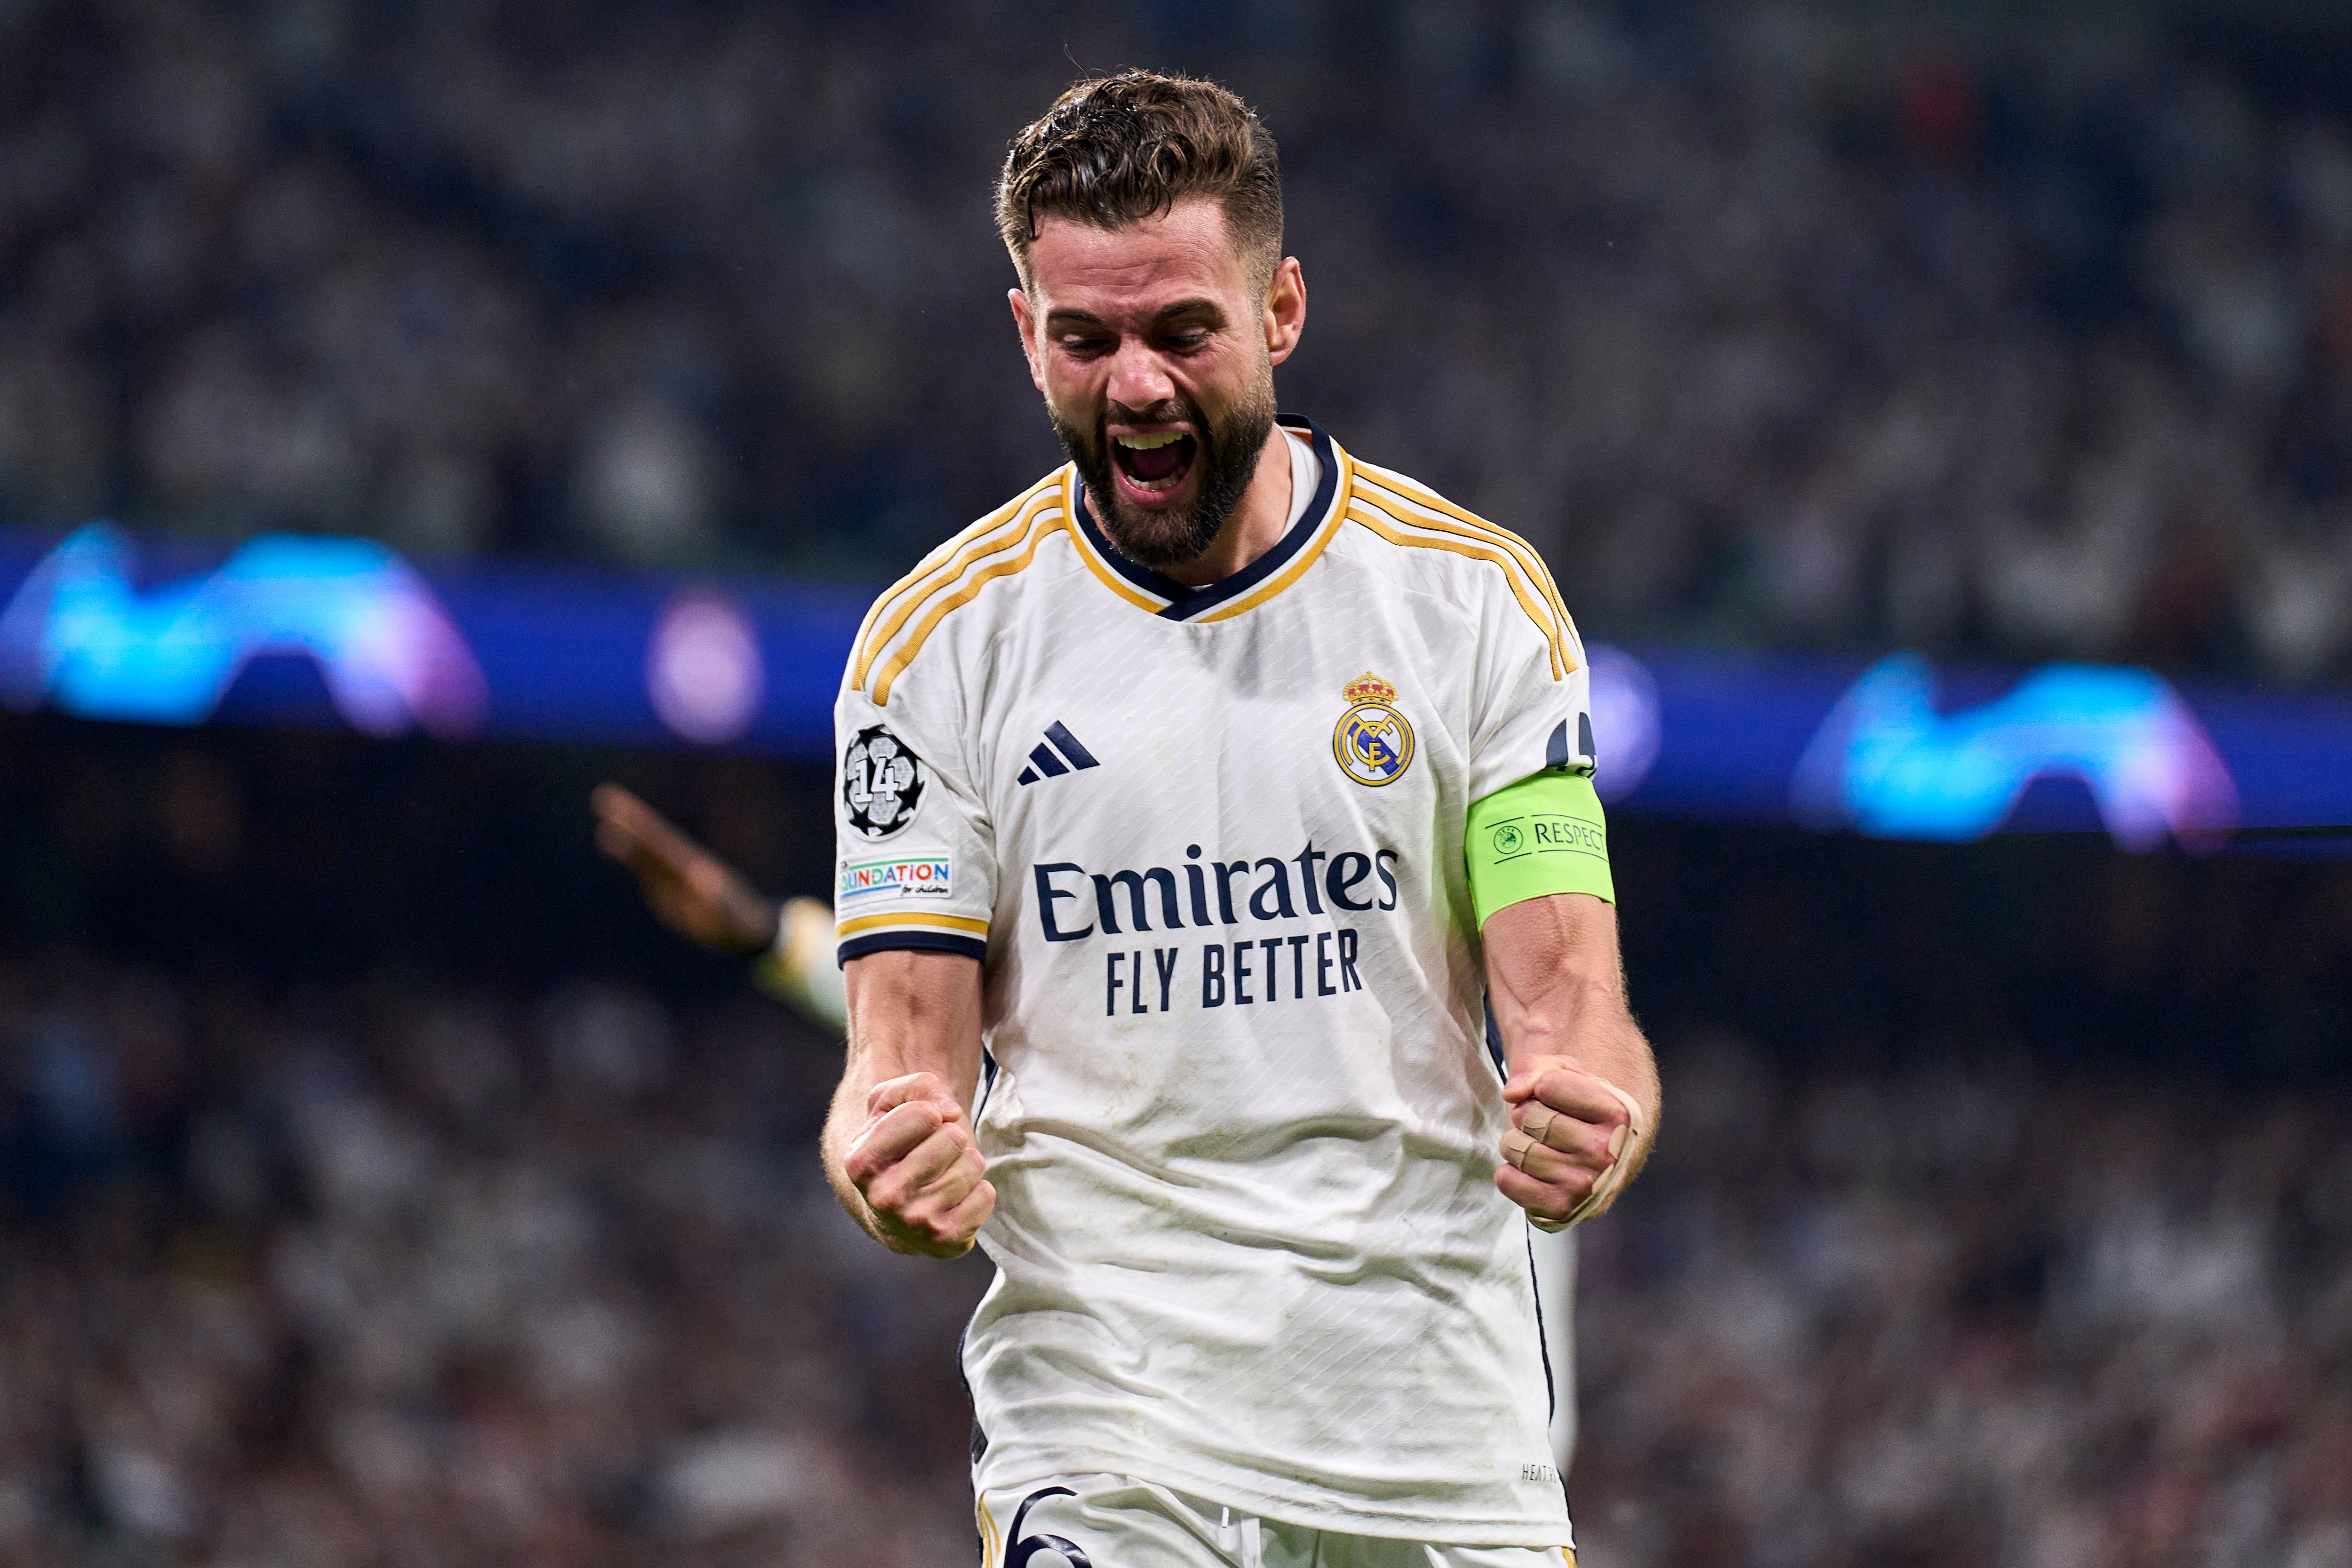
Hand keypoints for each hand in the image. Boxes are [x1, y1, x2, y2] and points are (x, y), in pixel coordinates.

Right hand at [591, 784, 779, 955]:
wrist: (742, 929)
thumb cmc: (736, 921)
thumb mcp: (727, 912)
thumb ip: (715, 897)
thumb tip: (702, 878)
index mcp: (690, 866)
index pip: (659, 841)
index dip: (638, 825)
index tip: (619, 807)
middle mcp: (679, 864)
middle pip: (649, 838)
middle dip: (627, 819)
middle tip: (602, 795)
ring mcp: (672, 875)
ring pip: (644, 852)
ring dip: (623, 838)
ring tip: (601, 827)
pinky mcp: (666, 888)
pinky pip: (644, 868)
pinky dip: (628, 854)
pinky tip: (611, 843)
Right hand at [842, 1072, 995, 1256]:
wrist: (895, 1211)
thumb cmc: (895, 1148)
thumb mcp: (889, 1106)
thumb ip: (915, 1087)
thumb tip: (949, 1111)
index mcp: (861, 1162)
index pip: (924, 1114)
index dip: (930, 1113)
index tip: (919, 1128)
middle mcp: (883, 1197)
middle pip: (953, 1137)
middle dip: (949, 1138)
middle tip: (932, 1155)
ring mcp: (916, 1223)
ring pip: (973, 1164)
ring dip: (964, 1163)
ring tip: (942, 1175)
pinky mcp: (947, 1241)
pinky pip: (987, 1195)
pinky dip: (978, 1190)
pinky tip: (955, 1199)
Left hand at [1495, 1055, 1639, 1227]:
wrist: (1601, 1159)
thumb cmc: (1581, 1110)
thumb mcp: (1568, 1076)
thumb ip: (1536, 1069)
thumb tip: (1512, 1093)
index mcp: (1618, 1113)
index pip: (1549, 1085)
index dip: (1543, 1086)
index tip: (1557, 1097)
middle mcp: (1606, 1152)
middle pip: (1529, 1117)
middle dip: (1526, 1115)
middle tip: (1545, 1124)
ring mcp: (1584, 1185)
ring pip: (1516, 1148)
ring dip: (1516, 1143)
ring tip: (1540, 1146)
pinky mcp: (1560, 1209)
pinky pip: (1507, 1180)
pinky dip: (1509, 1173)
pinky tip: (1532, 1171)